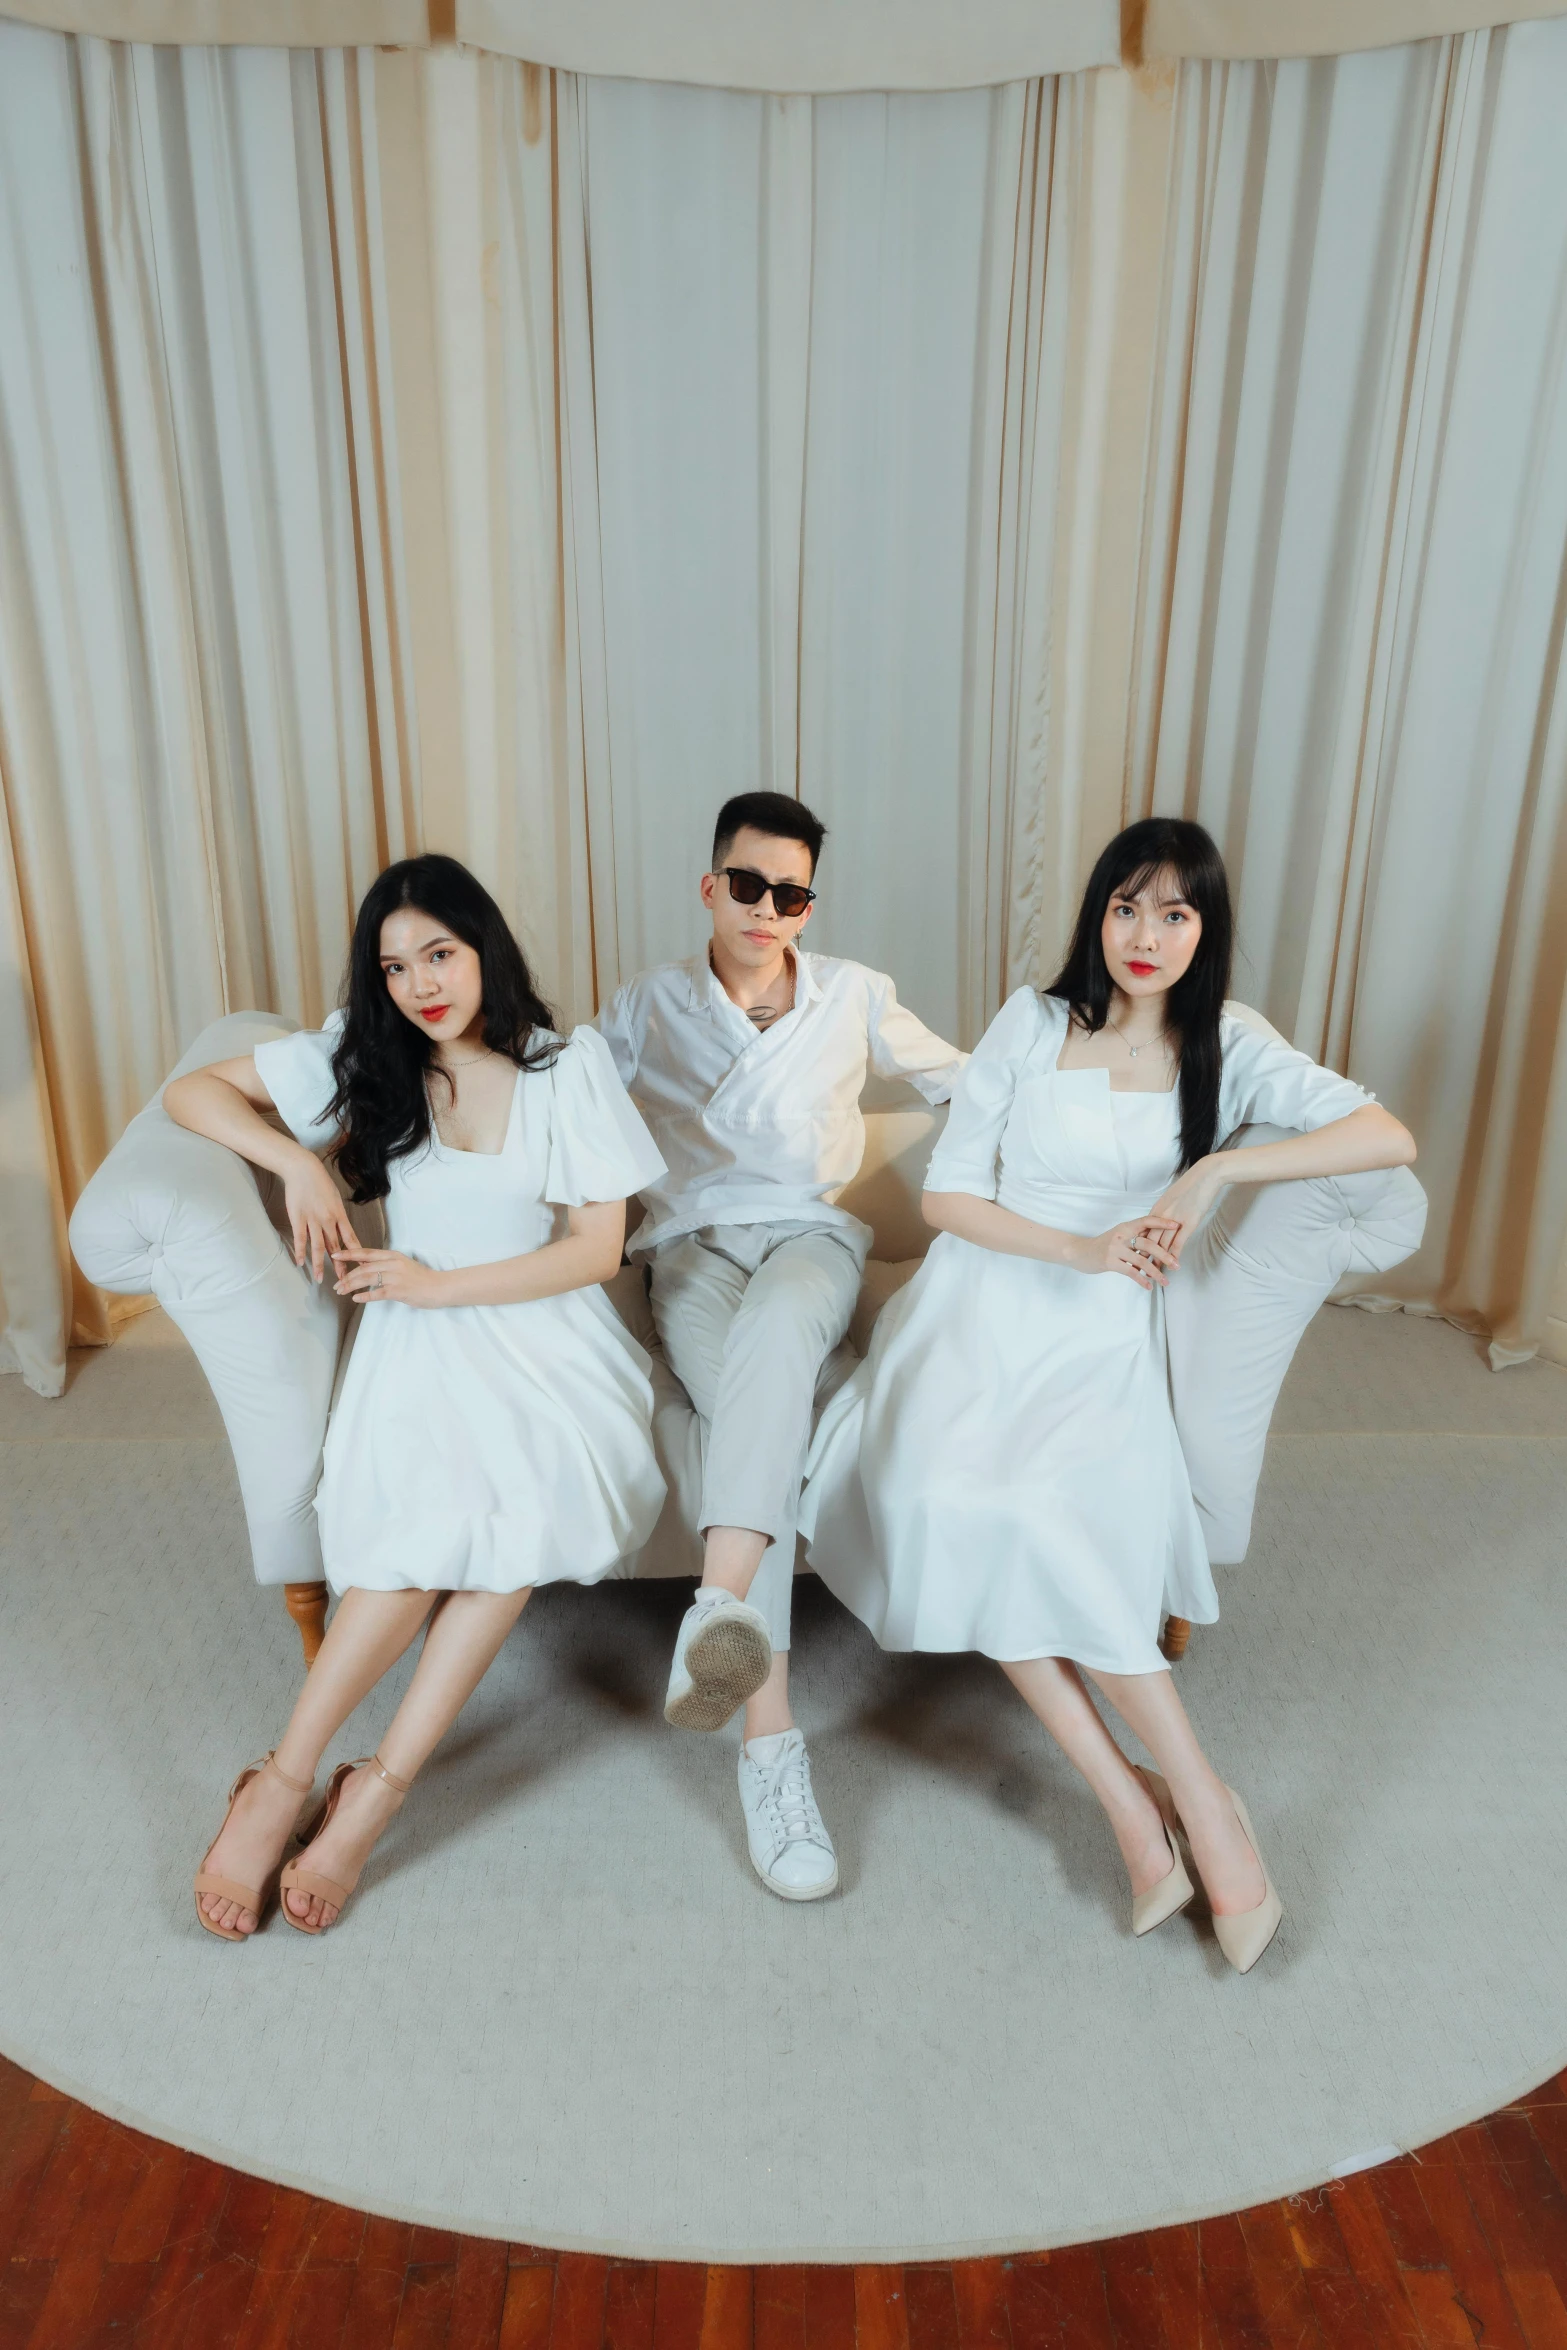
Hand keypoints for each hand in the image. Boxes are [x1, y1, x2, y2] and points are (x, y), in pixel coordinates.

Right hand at [283, 1152, 359, 1282]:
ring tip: (320, 1278)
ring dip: (319, 1264)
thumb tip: (342, 1228)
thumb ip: (338, 1215)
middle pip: (336, 1247)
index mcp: (339, 1215)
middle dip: (341, 1266)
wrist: (303, 1170)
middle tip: (344, 1281)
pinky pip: (301, 1239)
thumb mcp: (335, 1198)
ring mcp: (313, 1220)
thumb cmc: (320, 1182)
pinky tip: (300, 1263)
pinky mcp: (298, 1219)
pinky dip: (301, 1252)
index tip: (362, 1266)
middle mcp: (328, 1220)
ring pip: (318, 1247)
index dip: (357, 1254)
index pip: (351, 1238)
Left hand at [331, 1248, 447, 1308]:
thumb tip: (367, 1267)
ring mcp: (395, 1277)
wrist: (439, 1287)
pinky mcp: (398, 1290)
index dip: (349, 1253)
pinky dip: (364, 1296)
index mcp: (393, 1255)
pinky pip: (377, 1293)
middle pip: (363, 1268)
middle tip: (336, 1284)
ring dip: (351, 1285)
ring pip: (367, 1279)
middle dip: (347, 1276)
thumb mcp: (403, 1265)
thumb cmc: (421, 1278)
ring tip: (341, 1291)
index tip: (335, 1254)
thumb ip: (386, 1264)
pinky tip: (356, 1299)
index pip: (366, 1252)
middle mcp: (392, 1263)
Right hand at [1072, 1219, 1180, 1288]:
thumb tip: (1157, 1240)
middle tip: (1177, 1264)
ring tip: (1165, 1281)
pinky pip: (1130, 1272)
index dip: (1162, 1223)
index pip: (1146, 1221)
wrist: (1079, 1252)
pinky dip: (1141, 1280)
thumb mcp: (1118, 1236)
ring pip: (1141, 1260)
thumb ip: (1135, 1236)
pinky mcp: (1109, 1262)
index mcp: (1125, 1227)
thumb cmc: (1102, 1245)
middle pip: (1148, 1243)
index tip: (1177, 1226)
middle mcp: (1121, 1235)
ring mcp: (1115, 1249)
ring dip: (1155, 1272)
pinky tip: (1149, 1287)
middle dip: (1164, 1255)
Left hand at [1141, 1157, 1226, 1262]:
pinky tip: (1172, 1266)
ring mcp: (1174, 1219)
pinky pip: (1178, 1243)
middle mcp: (1161, 1215)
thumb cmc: (1192, 1184)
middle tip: (1138, 1271)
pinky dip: (1173, 1256)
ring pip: (1162, 1245)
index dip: (1138, 1245)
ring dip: (1157, 1261)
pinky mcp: (1188, 1223)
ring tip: (1153, 1274)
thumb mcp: (1174, 1197)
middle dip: (1143, 1257)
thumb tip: (1162, 1221)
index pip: (1144, 1231)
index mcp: (1157, 1208)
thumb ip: (1166, 1210)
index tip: (1133, 1257)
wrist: (1206, 1175)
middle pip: (1149, 1241)